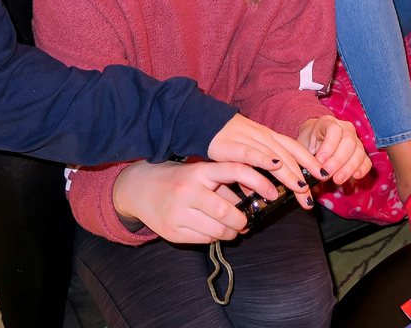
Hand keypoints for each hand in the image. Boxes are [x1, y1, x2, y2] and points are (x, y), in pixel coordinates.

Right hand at [111, 160, 280, 243]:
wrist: (137, 189)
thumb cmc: (177, 179)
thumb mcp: (200, 174)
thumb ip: (225, 185)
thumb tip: (254, 201)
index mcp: (199, 171)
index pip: (235, 170)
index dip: (259, 181)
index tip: (273, 192)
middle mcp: (188, 190)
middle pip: (227, 212)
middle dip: (242, 221)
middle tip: (245, 221)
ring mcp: (178, 212)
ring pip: (217, 230)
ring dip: (230, 232)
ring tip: (232, 229)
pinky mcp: (171, 231)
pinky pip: (203, 239)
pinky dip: (214, 237)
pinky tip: (212, 230)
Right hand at [206, 113, 327, 204]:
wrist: (204, 122)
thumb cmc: (229, 141)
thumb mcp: (249, 153)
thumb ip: (259, 172)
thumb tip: (268, 194)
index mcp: (270, 137)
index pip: (295, 148)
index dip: (311, 161)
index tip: (324, 176)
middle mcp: (264, 137)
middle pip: (288, 157)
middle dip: (302, 177)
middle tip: (310, 197)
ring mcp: (249, 139)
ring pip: (274, 156)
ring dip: (289, 174)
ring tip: (300, 189)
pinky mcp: (232, 145)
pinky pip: (251, 152)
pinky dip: (263, 159)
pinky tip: (274, 167)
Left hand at [297, 115, 370, 186]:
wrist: (315, 140)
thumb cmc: (309, 142)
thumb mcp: (304, 144)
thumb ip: (308, 154)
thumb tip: (313, 169)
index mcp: (329, 122)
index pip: (334, 130)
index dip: (328, 147)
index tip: (319, 161)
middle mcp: (346, 128)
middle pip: (348, 142)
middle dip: (337, 161)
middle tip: (327, 174)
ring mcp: (356, 139)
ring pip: (358, 152)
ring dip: (348, 168)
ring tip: (337, 179)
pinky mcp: (361, 152)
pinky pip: (366, 160)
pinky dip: (362, 168)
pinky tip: (355, 176)